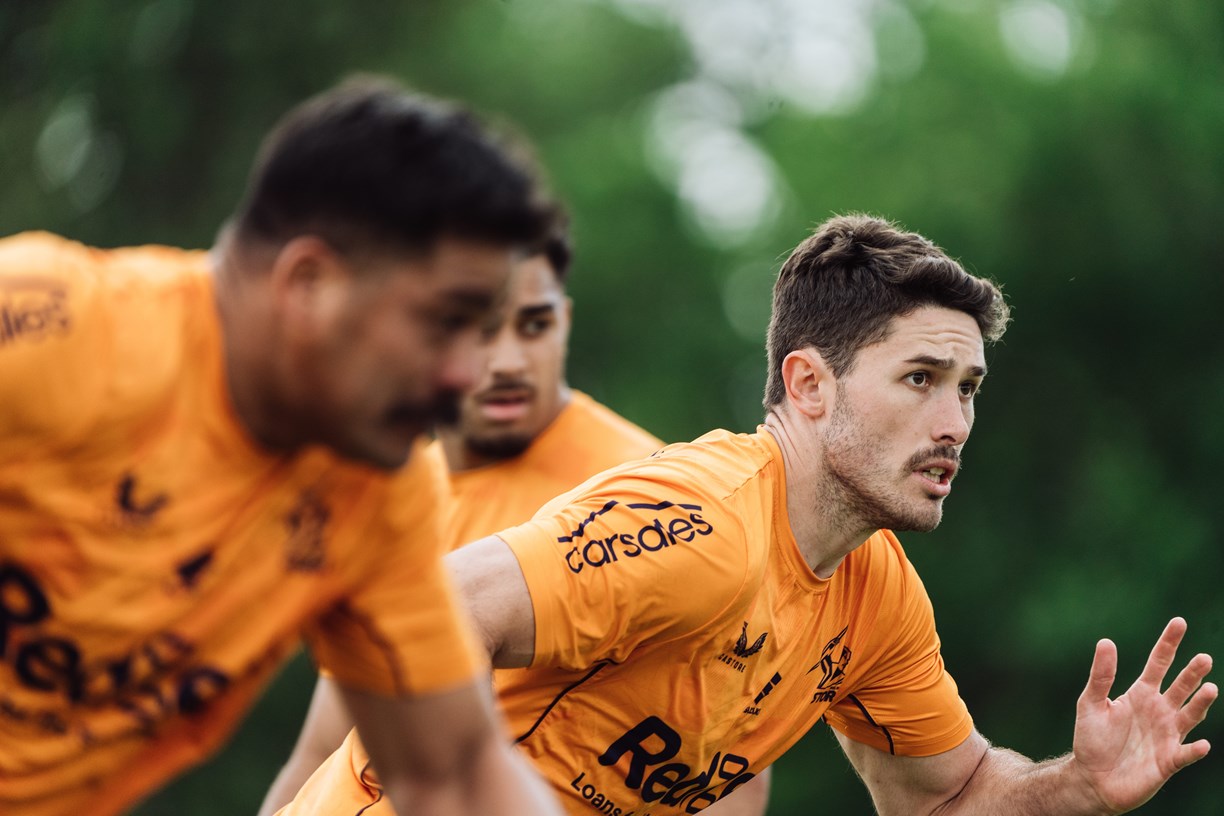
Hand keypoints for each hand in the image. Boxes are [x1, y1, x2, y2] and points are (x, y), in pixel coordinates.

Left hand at [1072, 617, 1216, 812]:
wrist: (1093, 779)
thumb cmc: (1092, 740)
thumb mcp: (1090, 704)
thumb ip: (1101, 676)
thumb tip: (1106, 641)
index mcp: (1141, 694)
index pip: (1159, 663)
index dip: (1169, 643)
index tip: (1180, 621)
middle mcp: (1160, 710)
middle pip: (1181, 686)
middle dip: (1192, 672)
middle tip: (1204, 657)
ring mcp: (1167, 735)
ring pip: (1191, 715)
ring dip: (1202, 703)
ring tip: (1210, 688)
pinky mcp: (1169, 760)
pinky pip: (1185, 753)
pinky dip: (1194, 749)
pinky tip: (1201, 744)